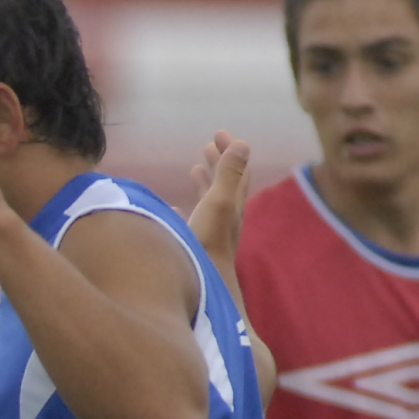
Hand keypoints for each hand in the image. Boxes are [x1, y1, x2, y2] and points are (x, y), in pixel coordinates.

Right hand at [186, 129, 253, 264]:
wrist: (202, 285)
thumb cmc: (208, 243)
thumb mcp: (218, 202)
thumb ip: (229, 174)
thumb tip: (243, 144)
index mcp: (232, 204)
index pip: (237, 170)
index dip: (230, 150)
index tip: (218, 133)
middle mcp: (225, 216)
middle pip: (225, 183)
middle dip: (218, 163)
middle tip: (208, 146)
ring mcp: (210, 232)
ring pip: (209, 201)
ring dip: (203, 183)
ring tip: (193, 171)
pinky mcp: (194, 246)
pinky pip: (191, 220)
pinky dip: (185, 208)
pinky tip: (174, 209)